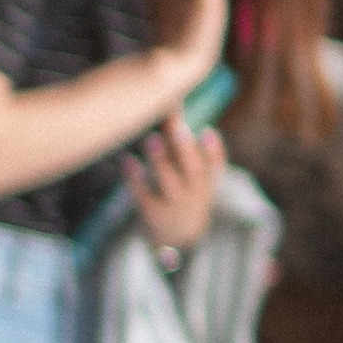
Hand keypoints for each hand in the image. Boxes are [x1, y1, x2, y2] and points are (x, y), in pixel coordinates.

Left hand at [124, 110, 224, 254]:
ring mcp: (174, 206)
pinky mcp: (153, 215)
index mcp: (206, 183)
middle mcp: (194, 195)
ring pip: (170, 184)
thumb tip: (171, 101)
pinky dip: (135, 178)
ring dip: (161, 160)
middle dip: (184, 148)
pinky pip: (145, 196)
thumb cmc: (181, 195)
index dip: (214, 151)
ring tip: (150, 139)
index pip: (215, 167)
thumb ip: (181, 145)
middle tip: (174, 124)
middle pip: (193, 172)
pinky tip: (127, 160)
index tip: (208, 131)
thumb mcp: (189, 176)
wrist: (175, 242)